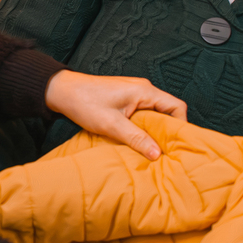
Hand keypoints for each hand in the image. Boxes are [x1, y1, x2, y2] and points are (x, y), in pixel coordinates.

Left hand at [43, 71, 186, 158]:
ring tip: (151, 148)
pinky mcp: (125, 98)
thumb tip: (157, 154)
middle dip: (168, 131)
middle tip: (165, 151)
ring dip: (154, 130)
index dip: (181, 126)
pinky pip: (143, 113)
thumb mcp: (112, 125)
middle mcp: (143, 89)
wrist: (62, 91)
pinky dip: (143, 126)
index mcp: (144, 91)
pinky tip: (137, 139)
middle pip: (168, 110)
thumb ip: (136, 139)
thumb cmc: (85, 103)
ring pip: (155, 113)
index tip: (176, 145)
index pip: (177, 106)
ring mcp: (134, 93)